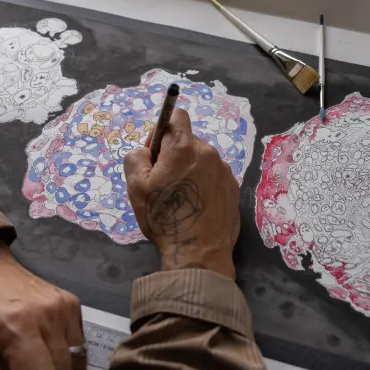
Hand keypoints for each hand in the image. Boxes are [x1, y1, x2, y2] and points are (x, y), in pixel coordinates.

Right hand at [124, 109, 239, 277]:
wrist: (199, 252)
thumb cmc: (164, 218)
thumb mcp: (136, 186)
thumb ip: (136, 157)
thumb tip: (146, 150)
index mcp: (184, 147)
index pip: (176, 116)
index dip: (161, 130)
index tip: (155, 153)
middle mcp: (209, 153)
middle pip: (187, 142)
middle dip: (173, 156)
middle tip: (163, 184)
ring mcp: (224, 171)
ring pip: (200, 161)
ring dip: (189, 171)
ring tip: (180, 200)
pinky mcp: (233, 188)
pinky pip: (213, 177)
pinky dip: (203, 185)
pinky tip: (195, 207)